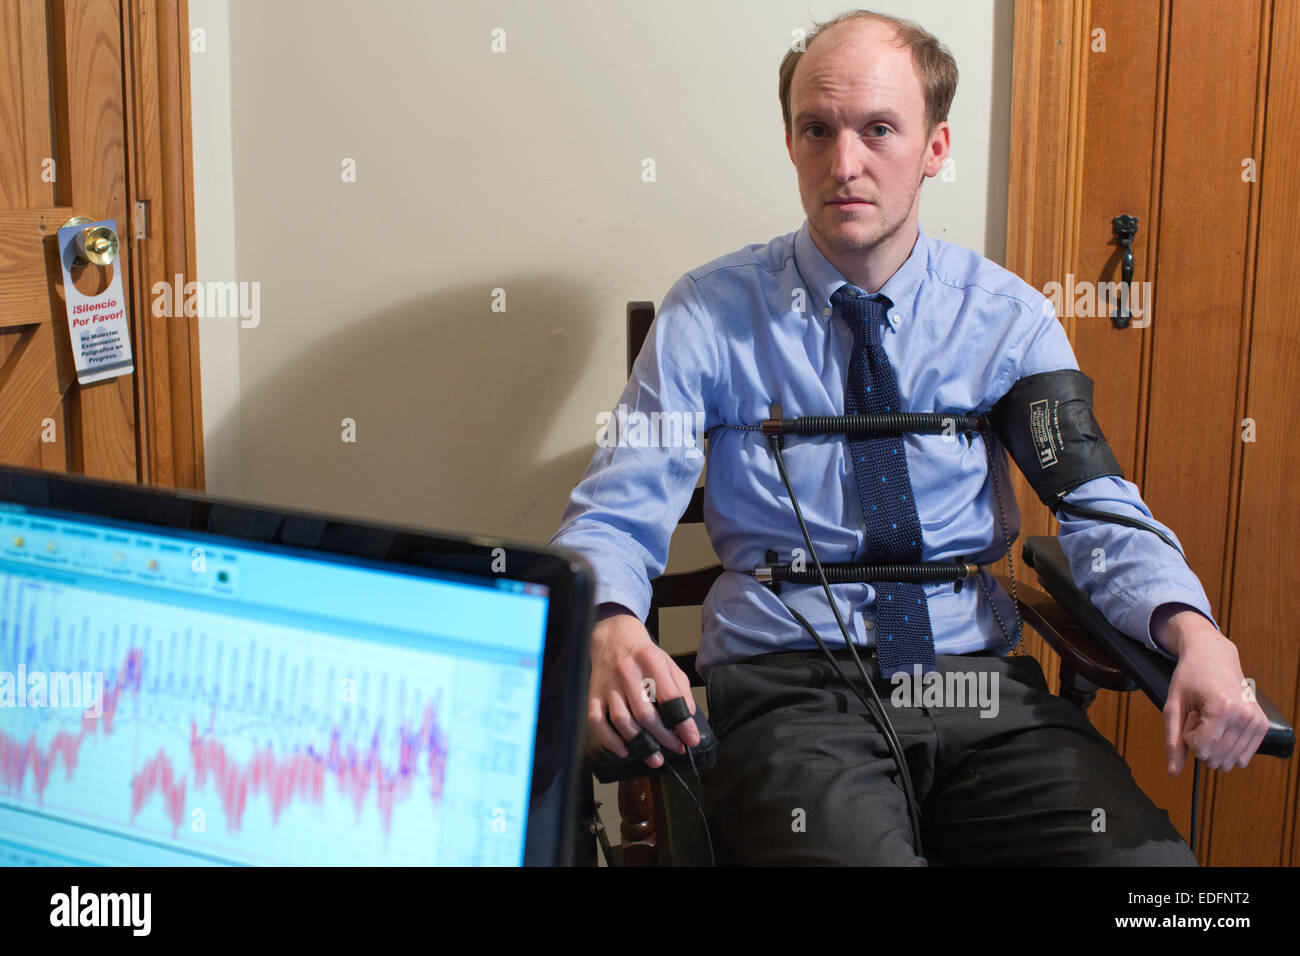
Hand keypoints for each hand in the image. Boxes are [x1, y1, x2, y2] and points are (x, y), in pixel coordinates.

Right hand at [587, 604, 699, 768]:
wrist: (613, 637)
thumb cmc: (644, 655)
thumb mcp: (668, 664)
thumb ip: (680, 689)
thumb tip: (686, 719)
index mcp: (650, 661)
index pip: (669, 697)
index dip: (682, 722)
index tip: (690, 740)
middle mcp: (627, 671)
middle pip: (645, 713)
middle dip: (663, 737)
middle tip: (675, 749)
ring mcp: (608, 684)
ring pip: (621, 720)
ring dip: (639, 743)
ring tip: (655, 757)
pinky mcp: (593, 694)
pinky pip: (597, 721)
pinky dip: (610, 740)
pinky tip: (624, 751)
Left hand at [1154, 607, 1268, 775]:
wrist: (1213, 656)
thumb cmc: (1190, 677)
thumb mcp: (1173, 706)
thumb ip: (1172, 741)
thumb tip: (1172, 772)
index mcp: (1223, 708)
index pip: (1201, 750)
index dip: (1187, 736)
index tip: (1190, 714)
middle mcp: (1245, 716)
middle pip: (1215, 758)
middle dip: (1200, 742)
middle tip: (1200, 715)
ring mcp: (1257, 722)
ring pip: (1229, 762)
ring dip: (1213, 744)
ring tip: (1210, 718)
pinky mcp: (1263, 726)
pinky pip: (1242, 757)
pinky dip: (1227, 745)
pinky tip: (1222, 723)